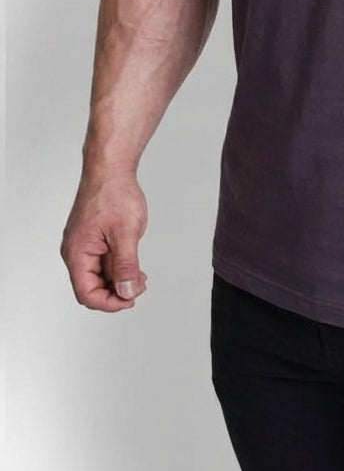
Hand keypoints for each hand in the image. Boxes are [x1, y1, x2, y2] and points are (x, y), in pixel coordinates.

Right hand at [61, 172, 148, 311]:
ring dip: (119, 279)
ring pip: (98, 275)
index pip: (87, 294)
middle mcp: (76, 251)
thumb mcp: (126, 233)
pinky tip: (133, 264)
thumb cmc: (113, 193)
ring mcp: (83, 244)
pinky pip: (101, 261)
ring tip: (140, 275)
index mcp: (77, 253)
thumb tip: (127, 292)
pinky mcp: (91, 238)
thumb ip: (126, 265)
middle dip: (117, 291)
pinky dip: (117, 267)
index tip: (130, 299)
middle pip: (91, 287)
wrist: (110, 167)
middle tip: (140, 284)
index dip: (109, 303)